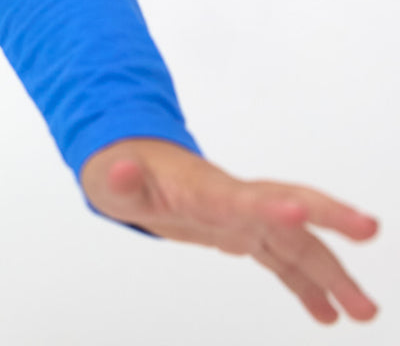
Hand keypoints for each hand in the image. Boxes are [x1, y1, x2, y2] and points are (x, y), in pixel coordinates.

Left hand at [80, 138, 378, 323]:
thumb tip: (116, 170)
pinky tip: (329, 313)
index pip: (241, 197)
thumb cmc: (124, 173)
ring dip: (332, 273)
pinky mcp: (242, 233)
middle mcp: (233, 200)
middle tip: (369, 228)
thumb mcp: (112, 179)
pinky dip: (306, 285)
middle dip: (329, 217)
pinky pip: (282, 260)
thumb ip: (119, 179)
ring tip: (366, 312)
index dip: (269, 206)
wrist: (130, 168)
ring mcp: (242, 217)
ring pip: (296, 242)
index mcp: (202, 189)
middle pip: (287, 205)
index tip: (300, 212)